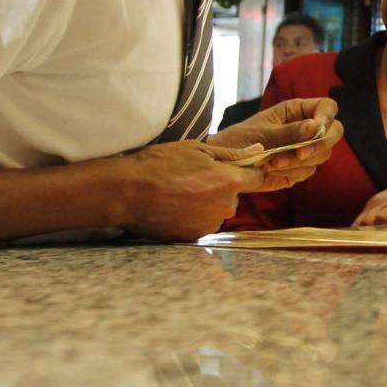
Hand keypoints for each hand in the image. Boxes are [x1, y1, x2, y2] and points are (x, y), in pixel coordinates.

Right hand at [116, 140, 316, 241]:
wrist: (127, 192)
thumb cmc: (160, 164)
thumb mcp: (197, 149)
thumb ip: (231, 154)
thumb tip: (258, 151)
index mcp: (229, 182)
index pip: (257, 178)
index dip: (249, 171)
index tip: (239, 167)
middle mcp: (224, 207)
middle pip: (234, 196)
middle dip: (221, 187)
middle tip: (194, 176)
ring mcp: (209, 224)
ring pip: (217, 211)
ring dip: (206, 203)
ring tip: (180, 191)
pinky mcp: (193, 237)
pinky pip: (201, 223)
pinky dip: (192, 216)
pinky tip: (174, 205)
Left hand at [211, 96, 342, 176]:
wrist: (224, 165)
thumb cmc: (239, 140)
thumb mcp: (262, 133)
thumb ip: (289, 131)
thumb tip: (315, 126)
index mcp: (298, 111)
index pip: (328, 108)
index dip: (327, 117)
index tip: (317, 130)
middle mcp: (306, 129)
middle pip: (334, 133)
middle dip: (318, 145)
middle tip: (299, 154)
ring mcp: (305, 150)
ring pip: (322, 155)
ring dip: (299, 162)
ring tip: (271, 163)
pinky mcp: (300, 169)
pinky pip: (308, 171)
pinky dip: (292, 172)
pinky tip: (270, 169)